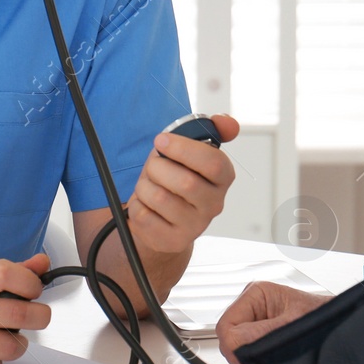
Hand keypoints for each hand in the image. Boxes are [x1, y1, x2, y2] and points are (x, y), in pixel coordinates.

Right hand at [0, 253, 51, 363]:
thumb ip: (11, 271)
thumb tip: (42, 263)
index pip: (8, 274)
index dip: (31, 283)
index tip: (34, 290)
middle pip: (19, 314)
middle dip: (39, 316)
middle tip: (35, 316)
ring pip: (12, 345)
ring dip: (17, 343)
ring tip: (5, 335)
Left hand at [124, 114, 240, 255]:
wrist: (164, 217)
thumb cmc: (175, 177)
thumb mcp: (189, 150)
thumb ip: (208, 130)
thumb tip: (227, 122)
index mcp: (222, 178)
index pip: (213, 162)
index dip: (183, 148)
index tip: (161, 140)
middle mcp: (214, 204)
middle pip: (185, 182)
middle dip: (158, 167)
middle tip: (153, 166)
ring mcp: (195, 226)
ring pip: (159, 198)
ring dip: (144, 185)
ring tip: (148, 185)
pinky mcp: (173, 240)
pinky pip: (143, 216)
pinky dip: (136, 205)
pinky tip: (145, 204)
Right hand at [216, 281, 331, 363]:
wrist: (343, 328)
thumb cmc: (324, 318)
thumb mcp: (293, 326)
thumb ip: (263, 334)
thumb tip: (235, 345)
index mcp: (256, 293)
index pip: (226, 326)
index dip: (234, 348)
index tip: (248, 361)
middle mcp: (252, 306)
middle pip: (228, 338)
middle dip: (243, 353)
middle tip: (265, 361)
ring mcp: (255, 322)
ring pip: (236, 347)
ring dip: (250, 357)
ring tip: (274, 358)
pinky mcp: (261, 336)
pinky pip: (247, 352)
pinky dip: (256, 361)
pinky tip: (273, 360)